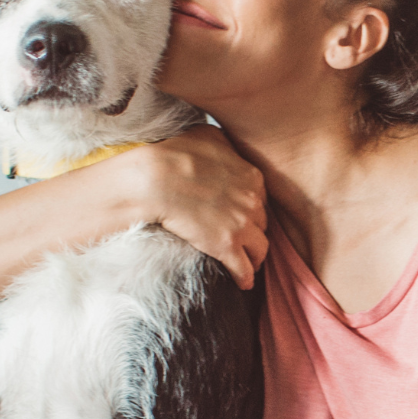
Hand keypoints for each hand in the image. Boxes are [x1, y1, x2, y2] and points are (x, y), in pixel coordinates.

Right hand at [112, 125, 267, 288]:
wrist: (155, 179)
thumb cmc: (175, 153)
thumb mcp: (207, 136)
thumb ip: (225, 144)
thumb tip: (226, 147)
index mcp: (252, 176)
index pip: (260, 197)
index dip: (250, 207)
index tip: (241, 214)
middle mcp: (253, 201)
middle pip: (262, 222)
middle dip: (253, 230)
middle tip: (243, 238)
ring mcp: (242, 225)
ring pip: (260, 248)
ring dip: (255, 256)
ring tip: (248, 263)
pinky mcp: (227, 247)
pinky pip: (244, 269)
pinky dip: (245, 277)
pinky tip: (243, 283)